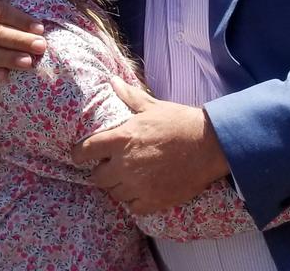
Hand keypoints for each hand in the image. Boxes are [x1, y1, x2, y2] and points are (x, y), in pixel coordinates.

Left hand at [72, 78, 229, 214]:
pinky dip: (135, 201)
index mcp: (121, 139)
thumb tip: (112, 81)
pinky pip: (133, 208)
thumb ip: (129, 97)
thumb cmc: (179, 122)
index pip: (86, 151)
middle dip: (102, 172)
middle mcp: (125, 165)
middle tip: (112, 166)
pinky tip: (143, 190)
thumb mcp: (152, 107)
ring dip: (118, 186)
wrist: (209, 145)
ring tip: (129, 177)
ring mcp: (138, 186)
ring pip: (115, 193)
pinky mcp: (153, 201)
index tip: (80, 155)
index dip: (79, 154)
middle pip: (98, 178)